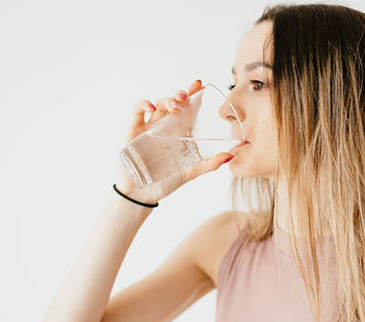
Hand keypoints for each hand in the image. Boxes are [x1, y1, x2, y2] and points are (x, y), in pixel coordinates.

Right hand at [115, 79, 233, 204]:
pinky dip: (143, 105)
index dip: (194, 94)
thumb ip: (209, 164)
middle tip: (187, 94)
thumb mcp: (191, 171)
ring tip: (175, 104)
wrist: (143, 194)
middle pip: (173, 102)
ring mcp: (149, 127)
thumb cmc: (166, 181)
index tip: (200, 84)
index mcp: (180, 131)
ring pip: (157, 104)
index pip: (188, 108)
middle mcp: (165, 126)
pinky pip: (137, 112)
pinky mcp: (133, 131)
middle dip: (181, 94)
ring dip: (166, 100)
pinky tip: (152, 108)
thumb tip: (231, 156)